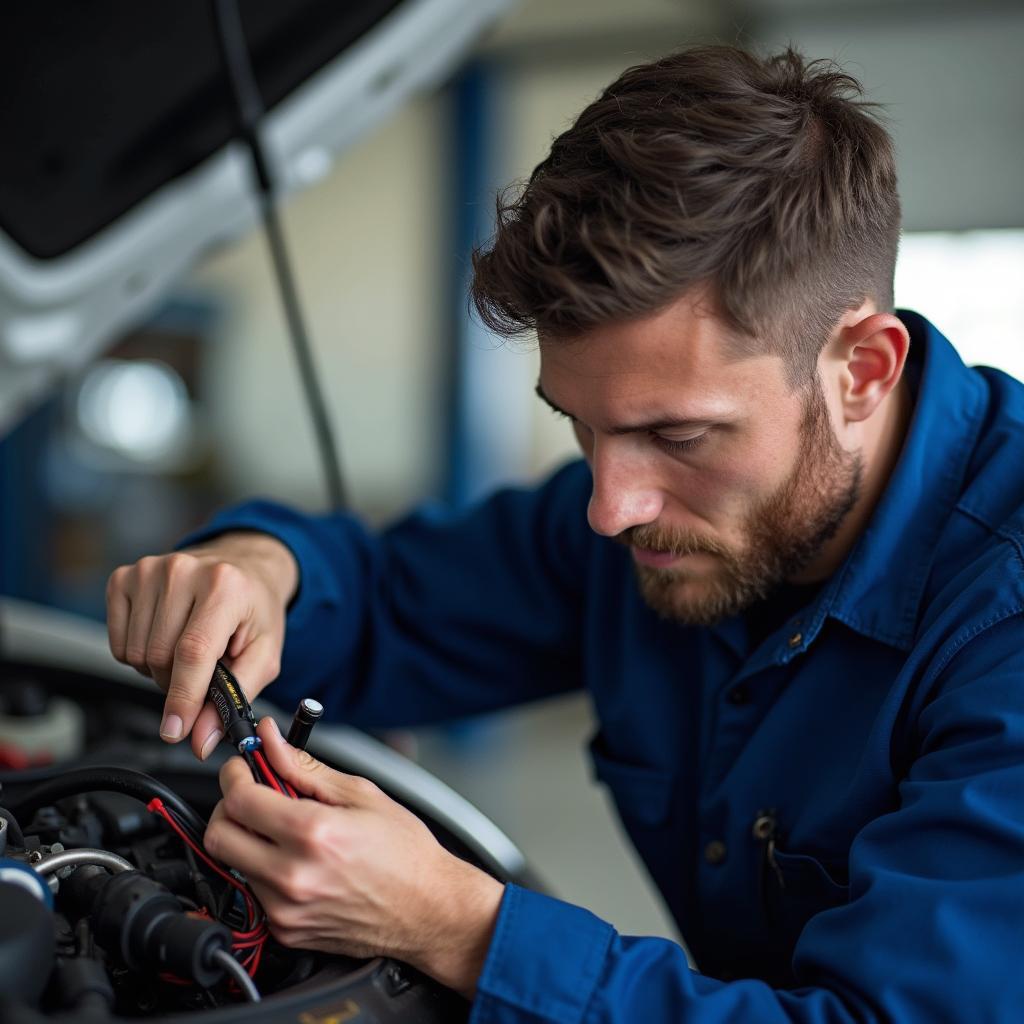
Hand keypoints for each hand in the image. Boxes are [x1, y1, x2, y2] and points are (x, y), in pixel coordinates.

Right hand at [105, 532, 297, 757]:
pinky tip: (165, 638)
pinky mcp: (125, 577)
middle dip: (178, 682)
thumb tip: (200, 739)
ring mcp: (149, 570)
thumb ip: (234, 698)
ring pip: (135, 654)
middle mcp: (183, 571)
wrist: (244, 568)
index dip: (183, 697)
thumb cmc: (255, 609)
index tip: (176, 731)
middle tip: (203, 671)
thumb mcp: (263, 653)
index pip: (193, 651)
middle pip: (159, 657)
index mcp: (225, 587)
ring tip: (186, 651)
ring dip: (159, 669)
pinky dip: (138, 654)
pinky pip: (118, 643)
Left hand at [204, 718, 504, 997]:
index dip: (235, 774)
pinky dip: (265, 871)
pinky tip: (298, 862)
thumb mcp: (360, 793)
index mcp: (312, 833)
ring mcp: (285, 910)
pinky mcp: (285, 932)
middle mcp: (292, 876)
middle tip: (254, 796)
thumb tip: (271, 740)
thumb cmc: (404, 852)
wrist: (427, 908)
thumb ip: (304, 766)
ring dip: (249, 841)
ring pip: (233, 865)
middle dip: (230, 808)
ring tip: (287, 832)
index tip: (243, 767)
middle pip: (219, 836)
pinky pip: (254, 893)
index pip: (240, 798)